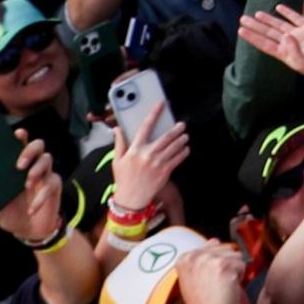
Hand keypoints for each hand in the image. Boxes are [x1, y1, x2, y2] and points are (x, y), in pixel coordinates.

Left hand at [0, 134, 69, 249]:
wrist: (30, 231)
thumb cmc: (13, 214)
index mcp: (16, 167)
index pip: (19, 145)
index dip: (20, 137)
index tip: (17, 134)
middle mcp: (32, 166)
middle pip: (37, 146)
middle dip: (29, 151)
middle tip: (19, 165)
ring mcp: (45, 175)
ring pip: (47, 159)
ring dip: (37, 169)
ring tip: (28, 183)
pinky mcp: (54, 186)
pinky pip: (51, 184)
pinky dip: (41, 196)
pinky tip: (32, 208)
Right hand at [108, 100, 190, 216]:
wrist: (131, 199)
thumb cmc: (123, 179)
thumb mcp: (117, 160)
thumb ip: (119, 143)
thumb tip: (117, 128)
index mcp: (135, 149)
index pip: (146, 126)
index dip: (154, 113)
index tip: (161, 104)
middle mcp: (147, 154)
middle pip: (166, 137)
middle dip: (176, 129)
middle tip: (182, 125)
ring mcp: (157, 163)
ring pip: (174, 147)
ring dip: (182, 140)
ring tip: (185, 136)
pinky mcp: (165, 172)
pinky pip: (177, 159)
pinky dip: (183, 153)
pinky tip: (186, 149)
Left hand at [232, 4, 303, 80]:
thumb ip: (293, 51)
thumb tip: (285, 37)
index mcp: (285, 53)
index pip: (265, 43)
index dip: (253, 37)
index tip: (242, 31)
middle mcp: (289, 42)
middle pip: (269, 33)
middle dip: (256, 26)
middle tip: (243, 19)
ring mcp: (299, 34)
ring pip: (279, 25)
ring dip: (268, 19)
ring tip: (256, 14)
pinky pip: (296, 18)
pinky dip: (287, 12)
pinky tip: (279, 7)